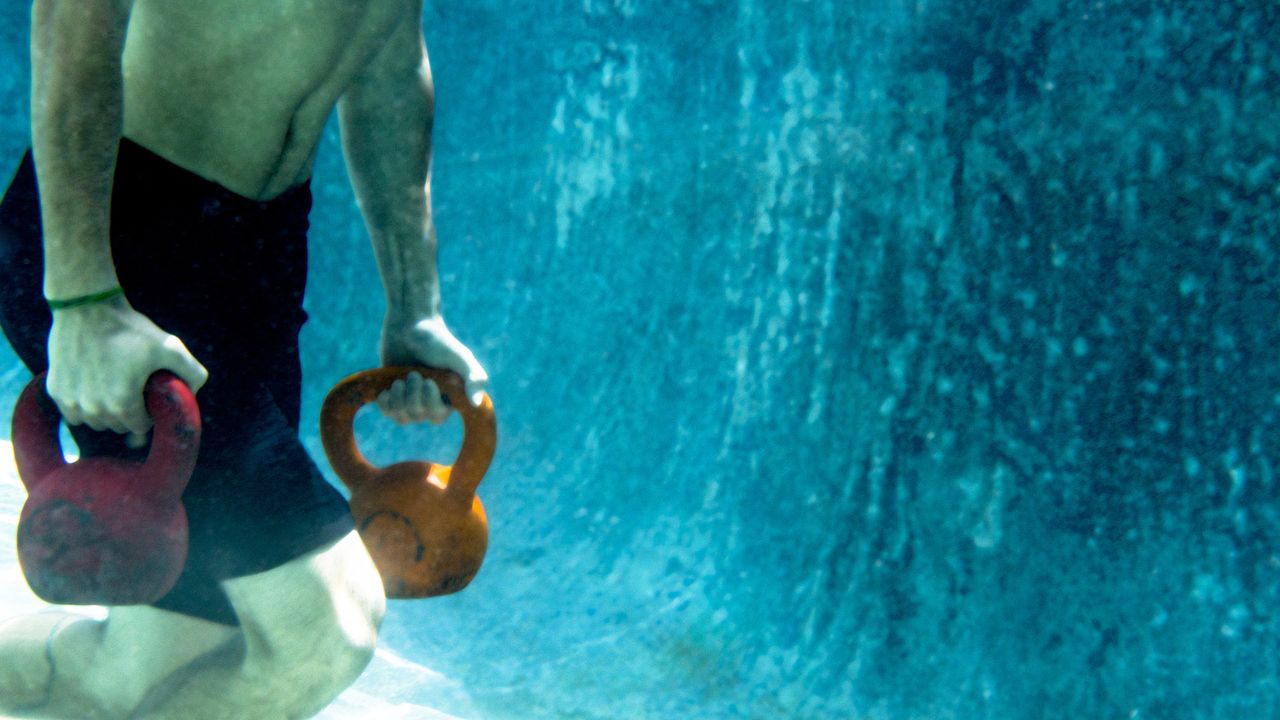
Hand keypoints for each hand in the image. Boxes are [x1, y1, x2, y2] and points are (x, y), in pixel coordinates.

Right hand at [46, 297, 207, 446]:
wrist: (87, 307)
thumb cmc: (129, 329)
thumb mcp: (169, 347)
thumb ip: (192, 372)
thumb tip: (194, 393)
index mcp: (123, 405)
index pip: (139, 427)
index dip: (147, 413)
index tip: (147, 395)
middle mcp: (94, 409)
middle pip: (116, 426)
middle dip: (127, 413)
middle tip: (132, 388)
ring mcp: (72, 401)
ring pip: (94, 422)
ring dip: (104, 412)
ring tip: (113, 387)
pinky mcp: (56, 390)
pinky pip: (72, 412)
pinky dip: (82, 406)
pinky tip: (92, 387)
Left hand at [378, 314, 487, 424]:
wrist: (410, 323)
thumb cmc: (438, 340)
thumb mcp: (461, 357)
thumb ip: (475, 378)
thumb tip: (477, 404)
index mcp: (447, 395)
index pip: (437, 416)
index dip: (430, 403)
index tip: (429, 381)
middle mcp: (429, 400)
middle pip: (418, 416)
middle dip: (414, 396)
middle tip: (413, 373)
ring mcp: (409, 397)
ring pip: (402, 417)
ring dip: (399, 399)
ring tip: (399, 380)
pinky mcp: (392, 393)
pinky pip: (387, 412)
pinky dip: (386, 403)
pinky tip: (388, 389)